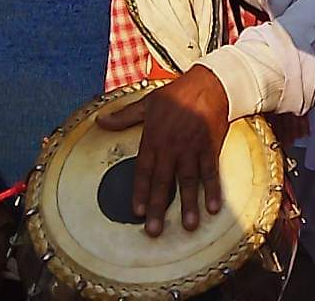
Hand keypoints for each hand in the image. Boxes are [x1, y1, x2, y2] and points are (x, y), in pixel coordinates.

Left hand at [96, 65, 230, 236]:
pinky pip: (211, 172)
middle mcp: (172, 147)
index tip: (136, 212)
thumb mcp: (147, 102)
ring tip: (189, 226)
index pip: (143, 170)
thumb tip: (100, 121)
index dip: (139, 192)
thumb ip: (124, 116)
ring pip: (188, 181)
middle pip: (163, 182)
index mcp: (154, 138)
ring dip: (189, 204)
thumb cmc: (177, 93)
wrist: (210, 83)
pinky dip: (213, 189)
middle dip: (158, 208)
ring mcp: (192, 148)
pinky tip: (213, 207)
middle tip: (155, 231)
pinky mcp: (210, 147)